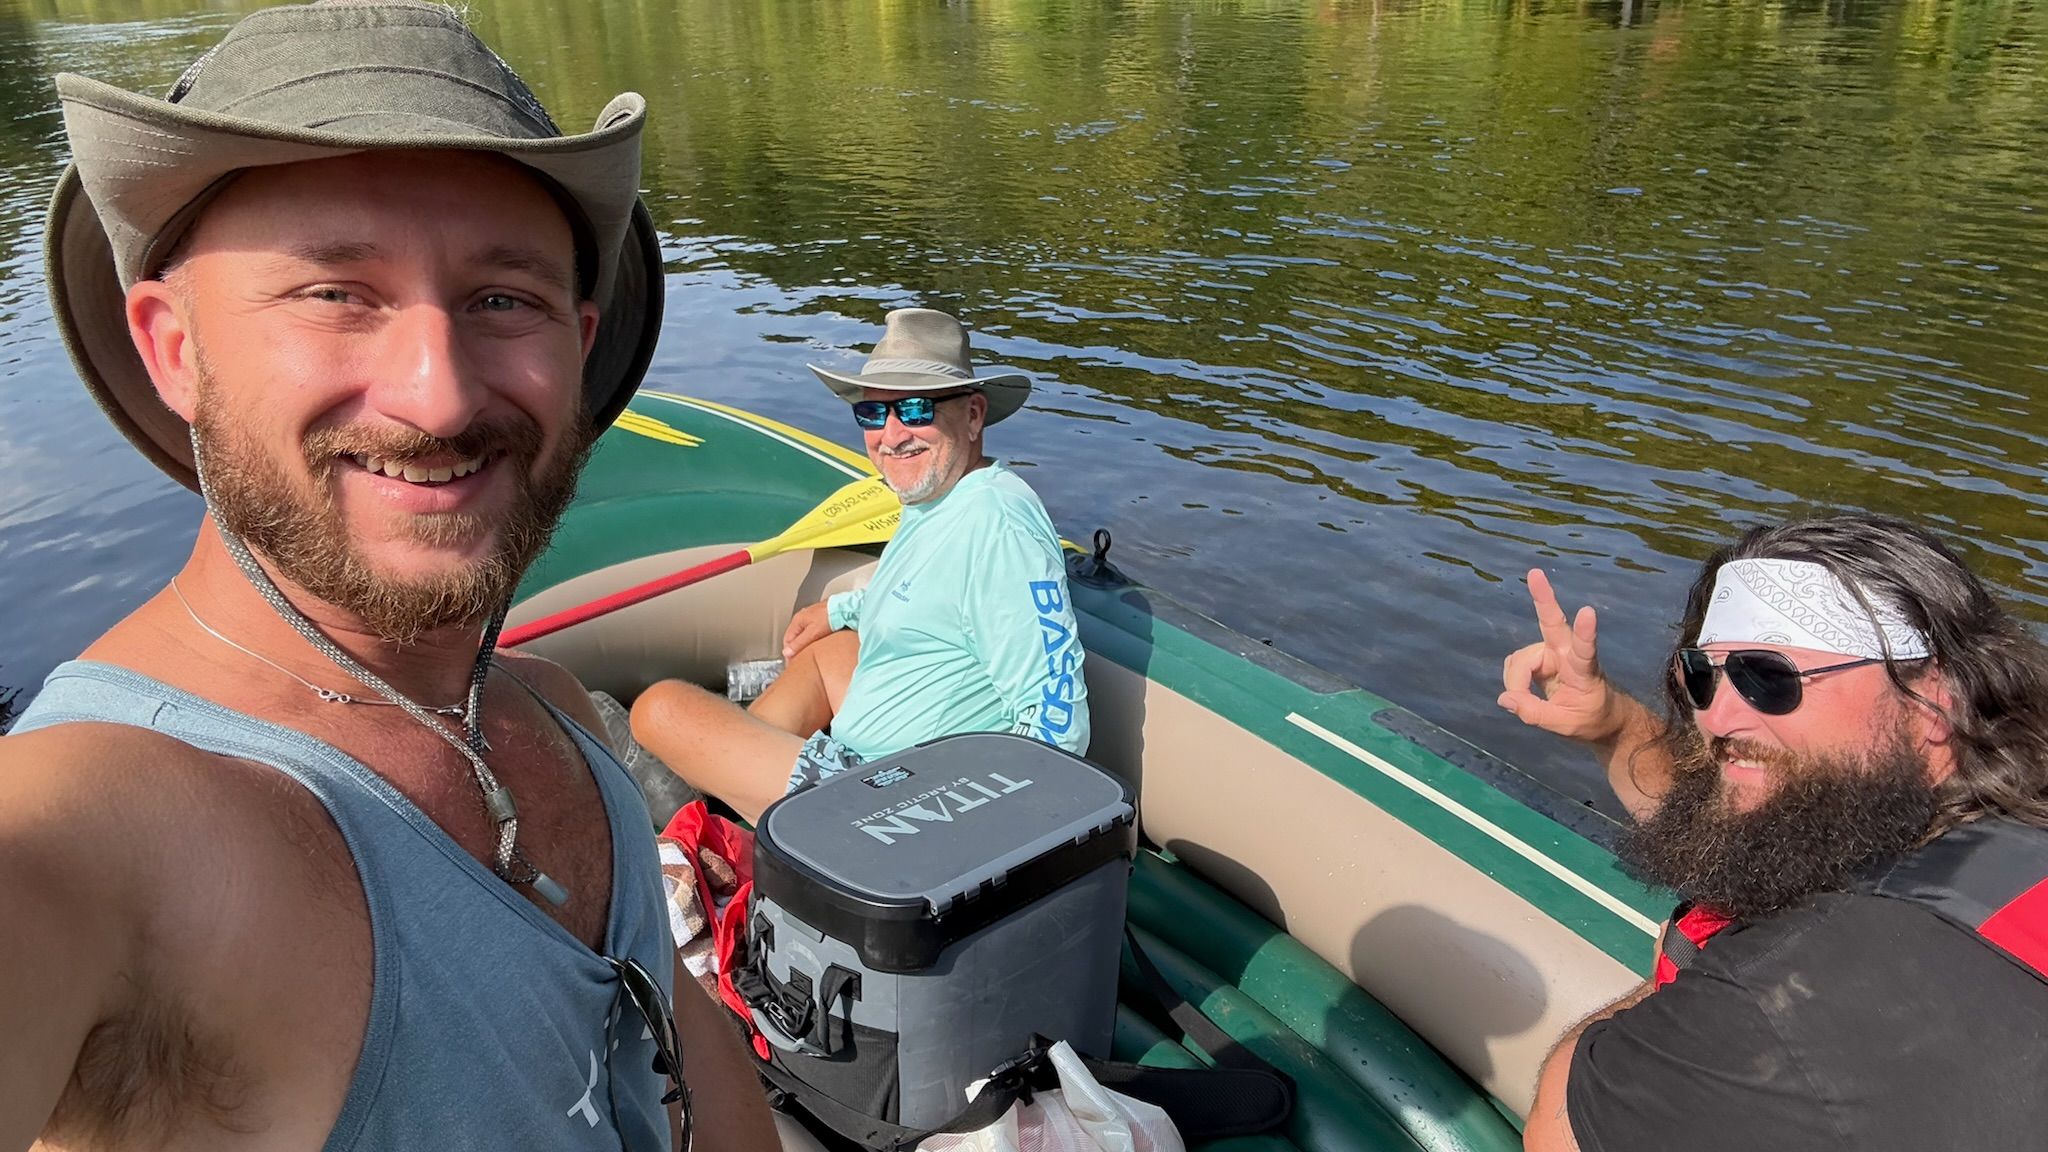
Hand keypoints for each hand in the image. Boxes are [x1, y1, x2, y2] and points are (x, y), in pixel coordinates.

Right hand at [782, 601, 832, 658]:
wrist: (845, 607)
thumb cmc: (829, 616)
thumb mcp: (812, 633)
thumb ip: (799, 643)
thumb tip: (787, 652)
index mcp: (797, 620)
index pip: (787, 640)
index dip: (789, 652)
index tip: (792, 662)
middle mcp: (803, 617)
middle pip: (795, 637)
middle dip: (796, 649)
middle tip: (800, 660)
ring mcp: (812, 617)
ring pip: (804, 634)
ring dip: (804, 644)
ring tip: (808, 654)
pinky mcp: (821, 618)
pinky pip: (813, 632)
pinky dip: (813, 639)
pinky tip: (818, 644)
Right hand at [1498, 568, 1624, 743]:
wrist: (1600, 715)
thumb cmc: (1591, 718)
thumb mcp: (1566, 725)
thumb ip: (1534, 713)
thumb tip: (1505, 699)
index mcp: (1584, 670)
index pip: (1585, 650)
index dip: (1585, 632)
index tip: (1588, 612)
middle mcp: (1566, 653)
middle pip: (1552, 622)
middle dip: (1543, 598)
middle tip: (1535, 572)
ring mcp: (1551, 653)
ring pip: (1520, 659)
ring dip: (1515, 680)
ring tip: (1521, 703)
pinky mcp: (1538, 658)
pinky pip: (1514, 665)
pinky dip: (1513, 680)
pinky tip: (1521, 693)